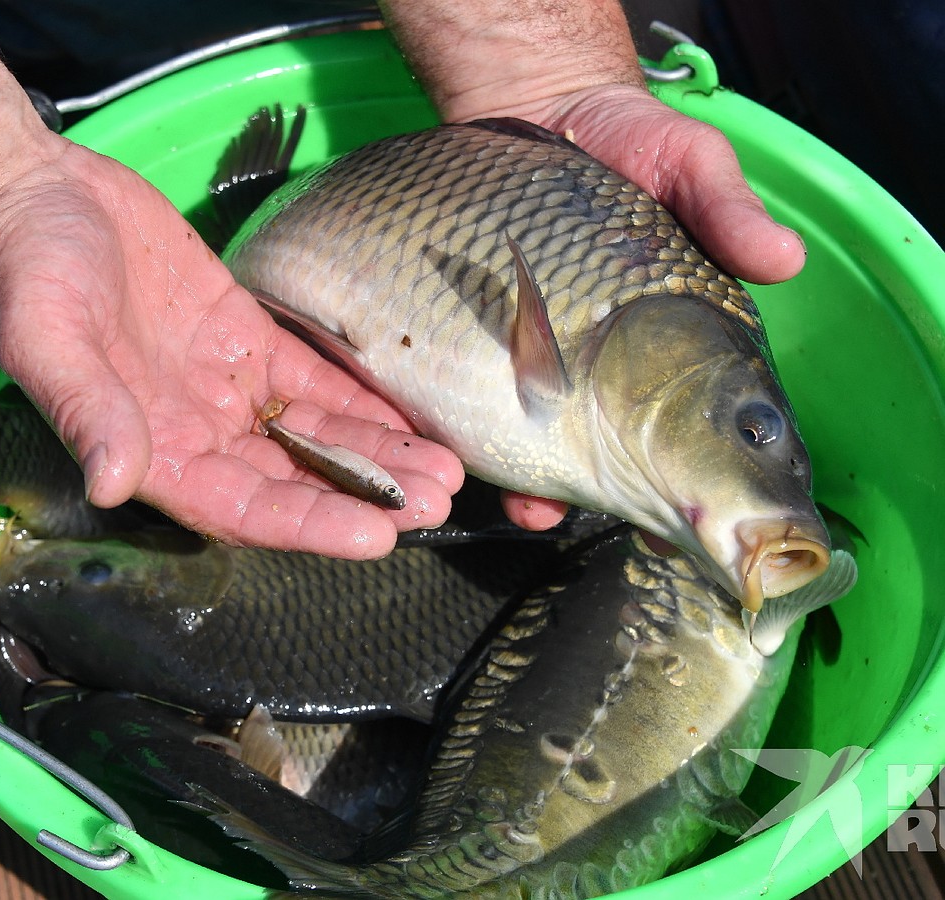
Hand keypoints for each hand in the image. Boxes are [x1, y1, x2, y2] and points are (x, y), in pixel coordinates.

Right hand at [0, 139, 462, 557]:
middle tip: (436, 501)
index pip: (243, 507)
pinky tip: (410, 415)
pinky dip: (360, 400)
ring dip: (377, 455)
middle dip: (365, 494)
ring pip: (313, 435)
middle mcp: (195, 432)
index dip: (310, 525)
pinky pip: (311, 380)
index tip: (377, 535)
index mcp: (149, 452)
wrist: (37, 195)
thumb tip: (113, 481)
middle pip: (293, 481)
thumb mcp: (46, 338)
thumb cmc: (25, 270)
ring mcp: (224, 388)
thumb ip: (85, 410)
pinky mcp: (245, 339)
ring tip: (445, 468)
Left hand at [379, 0, 804, 531]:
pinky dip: (457, 423)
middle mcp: (590, 361)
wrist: (535, 106)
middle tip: (565, 515)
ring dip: (521, 479)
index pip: (670, 424)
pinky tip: (453, 447)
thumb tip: (785, 259)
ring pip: (523, 434)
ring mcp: (524, 351)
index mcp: (654, 345)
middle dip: (581, 491)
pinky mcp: (469, 330)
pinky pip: (459, 386)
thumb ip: (726, 209)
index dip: (669, 478)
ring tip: (519, 505)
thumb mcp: (686, 161)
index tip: (664, 518)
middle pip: (590, 447)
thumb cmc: (626, 140)